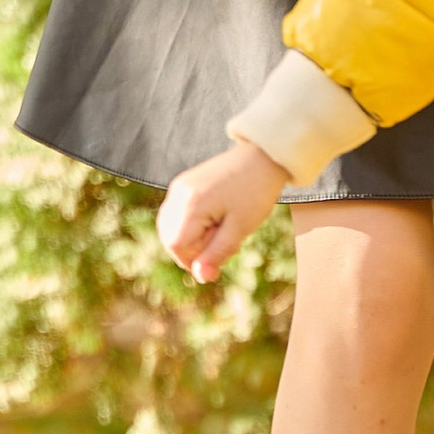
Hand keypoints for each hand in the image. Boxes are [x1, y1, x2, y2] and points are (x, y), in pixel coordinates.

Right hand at [158, 135, 288, 283]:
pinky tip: (216, 219)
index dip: (194, 259)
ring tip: (222, 228)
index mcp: (191, 205)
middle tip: (224, 240)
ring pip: (172, 227)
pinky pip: (178, 214)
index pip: (176, 246)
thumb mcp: (240, 228)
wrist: (263, 156)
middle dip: (194, 249)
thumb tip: (200, 277)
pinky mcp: (185, 183)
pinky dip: (193, 224)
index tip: (220, 257)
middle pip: (170, 238)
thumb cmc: (255, 192)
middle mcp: (179, 194)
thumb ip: (217, 253)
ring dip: (193, 237)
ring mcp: (180, 187)